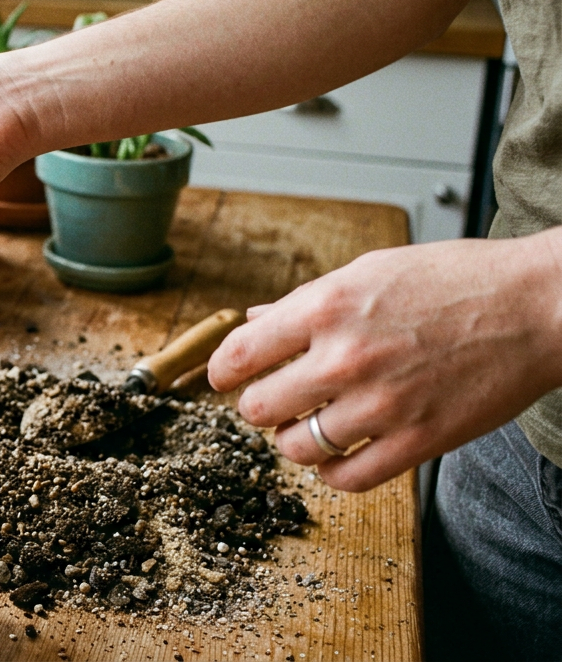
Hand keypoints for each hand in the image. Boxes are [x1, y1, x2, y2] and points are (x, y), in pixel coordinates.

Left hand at [207, 231, 561, 491]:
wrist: (536, 307)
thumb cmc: (456, 281)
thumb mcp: (369, 272)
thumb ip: (306, 302)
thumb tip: (255, 319)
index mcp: (326, 307)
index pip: (239, 355)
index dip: (222, 372)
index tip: (224, 378)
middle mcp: (345, 358)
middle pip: (258, 408)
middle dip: (260, 406)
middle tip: (277, 400)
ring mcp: (381, 404)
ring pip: (295, 448)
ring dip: (293, 440)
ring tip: (310, 424)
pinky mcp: (417, 441)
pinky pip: (346, 478)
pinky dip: (331, 471)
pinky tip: (339, 453)